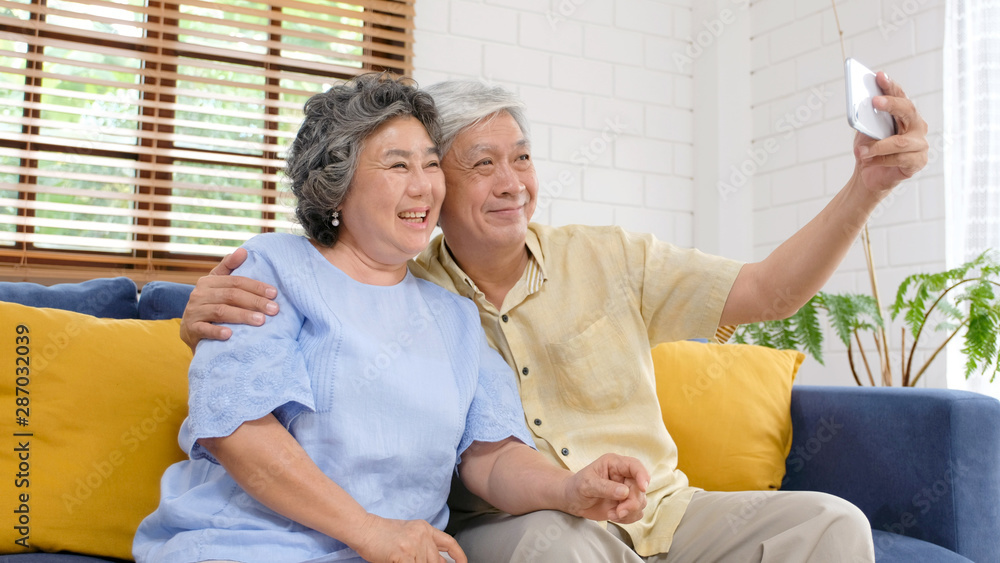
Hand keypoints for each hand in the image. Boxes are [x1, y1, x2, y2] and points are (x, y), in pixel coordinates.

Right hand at [179, 247, 278, 348]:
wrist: (190, 330)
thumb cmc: (210, 304)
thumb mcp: (217, 285)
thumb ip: (229, 267)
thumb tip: (243, 251)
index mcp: (207, 282)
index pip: (235, 282)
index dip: (256, 287)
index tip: (274, 294)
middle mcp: (199, 295)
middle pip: (231, 296)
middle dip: (255, 302)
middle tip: (274, 309)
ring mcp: (194, 312)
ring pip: (221, 311)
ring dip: (242, 315)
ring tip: (261, 321)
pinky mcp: (191, 329)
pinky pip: (204, 329)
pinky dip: (217, 331)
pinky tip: (230, 335)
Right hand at [352, 514, 466, 562]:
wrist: (365, 528)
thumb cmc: (383, 533)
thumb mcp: (409, 533)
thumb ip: (425, 546)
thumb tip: (442, 561)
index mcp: (425, 528)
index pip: (448, 542)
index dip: (458, 555)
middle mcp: (422, 535)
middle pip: (435, 561)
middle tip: (413, 560)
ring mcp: (413, 545)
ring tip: (401, 558)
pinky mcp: (403, 554)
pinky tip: (399, 562)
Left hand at [562, 453, 649, 523]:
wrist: (572, 500)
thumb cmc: (577, 486)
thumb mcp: (587, 484)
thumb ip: (604, 487)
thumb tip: (624, 492)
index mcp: (615, 464)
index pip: (635, 466)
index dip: (642, 475)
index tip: (643, 487)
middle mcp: (623, 476)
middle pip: (640, 488)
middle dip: (632, 503)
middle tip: (618, 511)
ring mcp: (626, 491)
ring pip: (641, 502)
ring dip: (629, 511)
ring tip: (612, 514)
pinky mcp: (625, 504)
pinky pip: (636, 513)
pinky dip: (627, 517)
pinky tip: (613, 516)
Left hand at [852, 72, 928, 193]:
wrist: (868, 175)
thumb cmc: (869, 149)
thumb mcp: (865, 131)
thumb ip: (867, 118)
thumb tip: (862, 105)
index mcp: (905, 115)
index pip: (900, 96)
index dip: (890, 86)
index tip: (879, 76)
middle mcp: (916, 126)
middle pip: (908, 110)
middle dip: (891, 104)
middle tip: (873, 101)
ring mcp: (920, 144)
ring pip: (899, 142)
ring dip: (876, 146)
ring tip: (859, 150)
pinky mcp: (918, 162)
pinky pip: (899, 159)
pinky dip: (880, 160)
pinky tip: (868, 160)